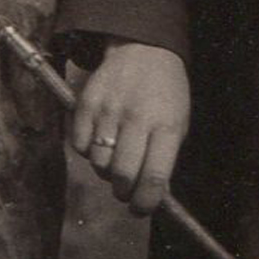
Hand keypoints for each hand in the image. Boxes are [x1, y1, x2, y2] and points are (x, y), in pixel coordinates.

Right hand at [70, 39, 189, 214]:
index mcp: (166, 126)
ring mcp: (108, 110)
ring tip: (117, 157)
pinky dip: (89, 151)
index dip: (145, 202)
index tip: (141, 209)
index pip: (153, 177)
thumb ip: (164, 158)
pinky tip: (102, 139)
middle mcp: (136, 118)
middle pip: (120, 175)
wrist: (143, 50)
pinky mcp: (85, 104)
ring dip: (106, 171)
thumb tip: (149, 195)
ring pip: (98, 163)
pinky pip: (79, 146)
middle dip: (123, 192)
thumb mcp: (178, 123)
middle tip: (126, 190)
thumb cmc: (166, 94)